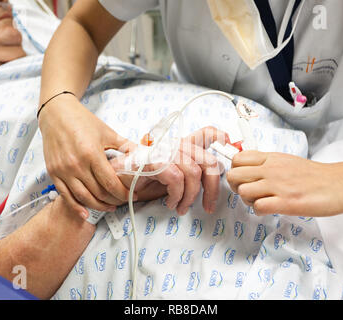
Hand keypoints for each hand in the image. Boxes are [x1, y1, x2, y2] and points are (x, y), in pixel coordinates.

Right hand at [38, 94, 135, 218]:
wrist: (56, 113)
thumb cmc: (83, 121)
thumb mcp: (107, 132)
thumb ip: (126, 145)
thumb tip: (144, 154)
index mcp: (91, 153)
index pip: (110, 182)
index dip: (123, 193)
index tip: (132, 195)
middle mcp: (76, 164)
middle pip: (98, 192)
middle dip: (114, 200)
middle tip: (123, 201)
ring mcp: (63, 170)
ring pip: (83, 197)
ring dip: (98, 206)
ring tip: (110, 206)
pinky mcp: (53, 173)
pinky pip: (65, 195)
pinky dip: (76, 207)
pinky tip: (86, 213)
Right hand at [112, 126, 229, 214]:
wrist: (114, 181)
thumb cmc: (140, 180)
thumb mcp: (167, 177)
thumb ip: (185, 174)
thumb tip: (207, 186)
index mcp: (179, 146)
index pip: (205, 133)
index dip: (219, 136)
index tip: (228, 142)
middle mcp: (175, 145)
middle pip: (208, 161)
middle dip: (213, 189)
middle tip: (209, 206)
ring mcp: (165, 151)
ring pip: (194, 174)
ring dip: (190, 197)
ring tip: (180, 207)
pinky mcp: (155, 160)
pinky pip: (177, 179)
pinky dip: (176, 196)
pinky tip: (170, 202)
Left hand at [227, 151, 342, 216]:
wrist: (340, 184)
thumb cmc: (314, 175)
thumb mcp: (286, 161)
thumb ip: (267, 164)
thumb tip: (248, 169)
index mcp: (271, 158)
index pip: (237, 159)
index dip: (236, 170)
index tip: (243, 178)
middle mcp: (271, 170)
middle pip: (233, 175)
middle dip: (236, 187)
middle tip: (249, 192)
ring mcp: (278, 186)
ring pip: (242, 192)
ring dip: (248, 201)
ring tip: (261, 202)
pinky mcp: (286, 202)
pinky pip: (258, 207)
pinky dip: (260, 211)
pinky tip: (270, 209)